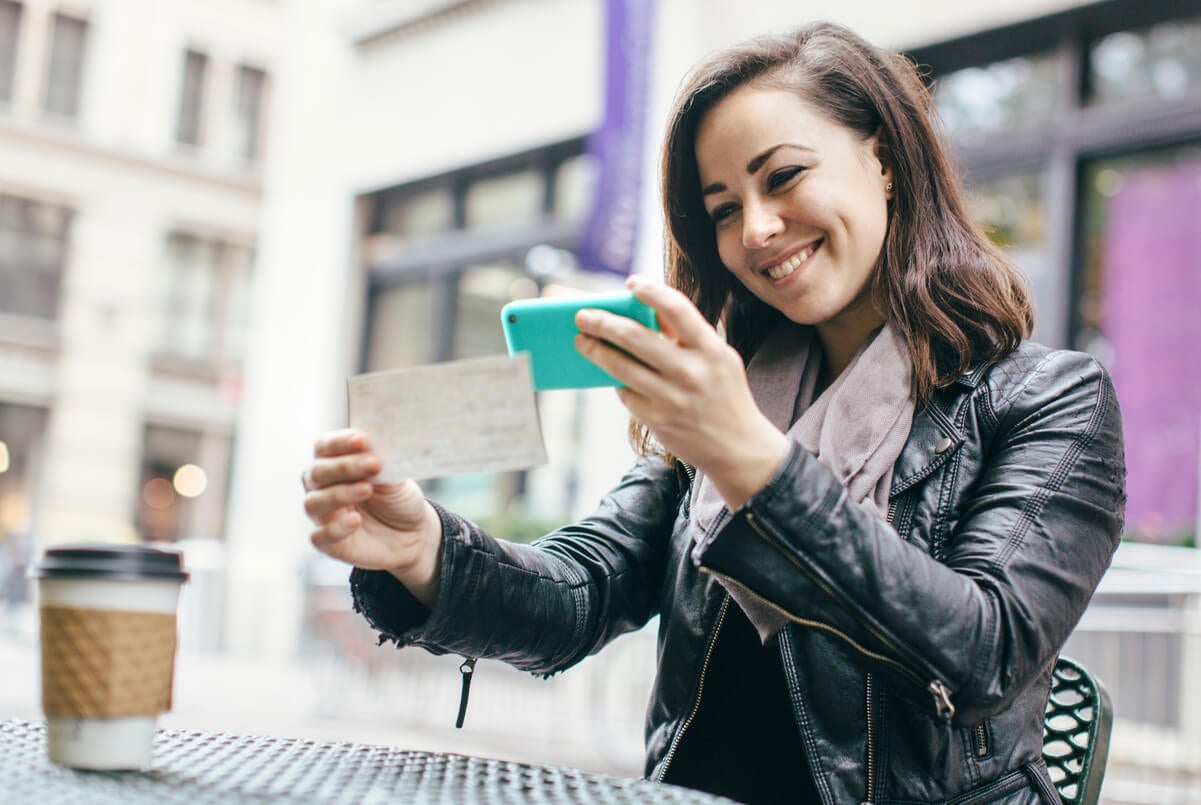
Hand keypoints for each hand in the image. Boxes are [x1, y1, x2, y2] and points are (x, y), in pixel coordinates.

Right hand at [302, 429, 442, 606]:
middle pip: (318, 472)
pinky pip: (319, 536)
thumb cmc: (398, 499)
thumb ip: (381, 463)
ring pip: (313, 502)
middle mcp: (323, 488)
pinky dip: (335, 528)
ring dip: (339, 494)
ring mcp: (324, 515)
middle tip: (374, 464)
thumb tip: (374, 446)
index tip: (363, 440)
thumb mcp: (395, 478)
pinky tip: (355, 521)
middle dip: (345, 466)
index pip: (325, 447)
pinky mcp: (329, 543)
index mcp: (336, 464)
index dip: (340, 442)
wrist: (414, 534)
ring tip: (367, 489)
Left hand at [574, 277, 788, 508]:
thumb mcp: (719, 359)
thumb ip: (688, 336)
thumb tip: (647, 309)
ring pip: (622, 368)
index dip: (652, 292)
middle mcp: (692, 373)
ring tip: (582, 341)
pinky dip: (617, 381)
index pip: (678, 310)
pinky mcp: (659, 421)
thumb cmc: (724, 395)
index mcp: (711, 350)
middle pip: (637, 338)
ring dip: (596, 351)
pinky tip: (610, 374)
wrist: (739, 449)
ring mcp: (674, 399)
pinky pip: (626, 393)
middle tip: (582, 316)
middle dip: (604, 323)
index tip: (631, 283)